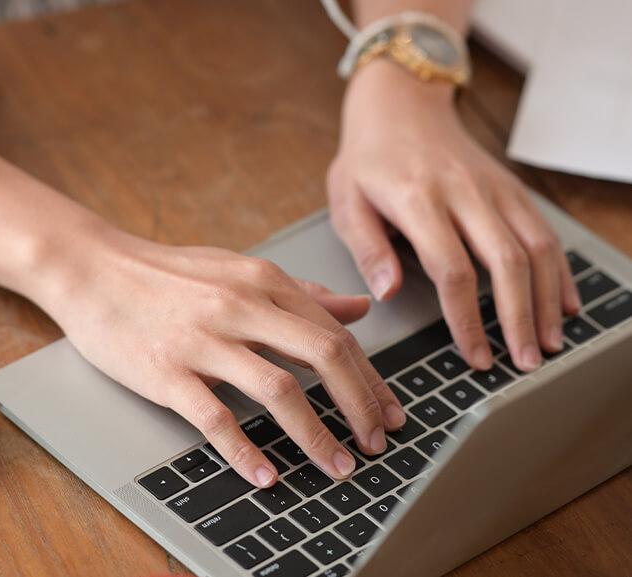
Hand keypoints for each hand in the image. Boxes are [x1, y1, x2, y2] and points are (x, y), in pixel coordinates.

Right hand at [31, 225, 405, 487]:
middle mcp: (241, 307)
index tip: (388, 413)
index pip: (335, 333)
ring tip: (337, 467)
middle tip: (377, 444)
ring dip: (316, 435)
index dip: (370, 379)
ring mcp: (203, 340)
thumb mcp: (239, 269)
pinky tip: (266, 475)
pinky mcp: (166, 372)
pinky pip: (215, 418)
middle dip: (360, 406)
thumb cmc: (166, 273)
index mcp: (263, 281)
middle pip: (323, 357)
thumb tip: (358, 307)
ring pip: (278, 391)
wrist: (92, 269)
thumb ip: (301, 292)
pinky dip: (245, 452)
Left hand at [327, 61, 580, 372]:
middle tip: (525, 362)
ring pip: (535, 246)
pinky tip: (563, 303)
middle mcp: (465, 192)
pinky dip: (558, 270)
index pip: (452, 269)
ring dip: (547, 299)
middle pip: (506, 262)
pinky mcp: (510, 187)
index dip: (467, 319)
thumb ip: (367, 248)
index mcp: (418, 200)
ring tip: (548, 343)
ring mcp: (494, 188)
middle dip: (519, 317)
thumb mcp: (346, 202)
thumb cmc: (368, 161)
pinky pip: (544, 230)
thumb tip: (388, 292)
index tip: (475, 356)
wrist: (400, 106)